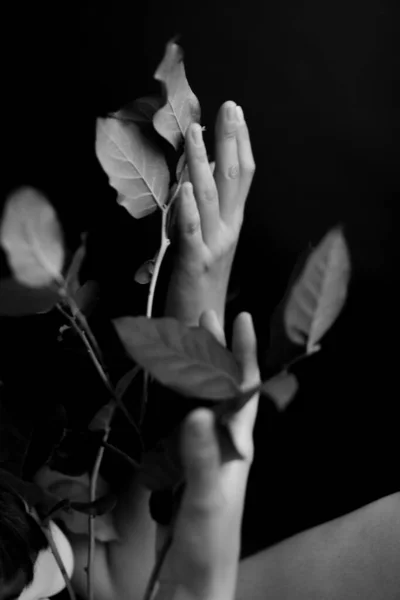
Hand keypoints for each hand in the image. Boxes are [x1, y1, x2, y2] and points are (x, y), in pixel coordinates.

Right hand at [155, 310, 259, 599]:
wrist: (194, 575)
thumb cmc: (210, 538)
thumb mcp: (208, 497)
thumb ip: (203, 457)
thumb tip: (197, 412)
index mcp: (238, 444)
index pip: (243, 388)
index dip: (243, 351)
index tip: (239, 317)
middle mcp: (224, 440)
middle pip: (221, 385)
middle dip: (215, 348)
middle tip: (204, 316)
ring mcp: (204, 449)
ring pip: (201, 398)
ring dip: (194, 367)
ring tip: (184, 339)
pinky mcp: (184, 461)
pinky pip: (180, 419)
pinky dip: (173, 396)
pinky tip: (165, 385)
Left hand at [165, 102, 255, 328]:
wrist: (205, 328)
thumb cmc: (203, 283)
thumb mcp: (209, 243)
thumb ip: (206, 213)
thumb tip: (196, 181)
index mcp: (233, 224)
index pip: (242, 177)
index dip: (241, 144)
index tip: (237, 113)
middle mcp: (229, 230)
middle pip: (233, 179)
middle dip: (231, 141)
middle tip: (229, 106)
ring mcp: (213, 245)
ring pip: (210, 197)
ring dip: (203, 163)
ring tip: (198, 132)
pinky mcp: (193, 263)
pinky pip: (190, 231)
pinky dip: (188, 208)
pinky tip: (184, 186)